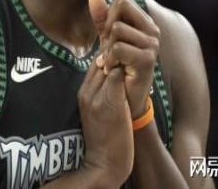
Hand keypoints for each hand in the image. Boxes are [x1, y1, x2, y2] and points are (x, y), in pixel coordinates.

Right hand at [77, 60, 133, 186]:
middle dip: (115, 55)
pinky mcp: (110, 102)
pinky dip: (126, 72)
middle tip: (131, 55)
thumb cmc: (104, 138)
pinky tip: (135, 75)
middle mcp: (86, 92)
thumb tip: (112, 73)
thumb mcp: (95, 112)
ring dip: (122, 61)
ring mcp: (96, 97)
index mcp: (82, 93)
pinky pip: (117, 76)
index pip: (94, 63)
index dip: (109, 56)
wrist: (104, 163)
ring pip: (108, 65)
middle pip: (100, 61)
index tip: (123, 57)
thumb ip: (99, 92)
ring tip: (135, 62)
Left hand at [89, 0, 159, 118]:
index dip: (109, 14)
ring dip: (108, 48)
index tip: (108, 35)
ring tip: (112, 61)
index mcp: (145, 22)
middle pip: (121, 8)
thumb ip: (102, 17)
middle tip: (109, 49)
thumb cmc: (119, 65)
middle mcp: (152, 30)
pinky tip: (113, 69)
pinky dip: (109, 60)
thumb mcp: (108, 38)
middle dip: (107, 28)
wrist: (126, 97)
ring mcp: (152, 44)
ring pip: (117, 29)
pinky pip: (118, 48)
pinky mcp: (147, 59)